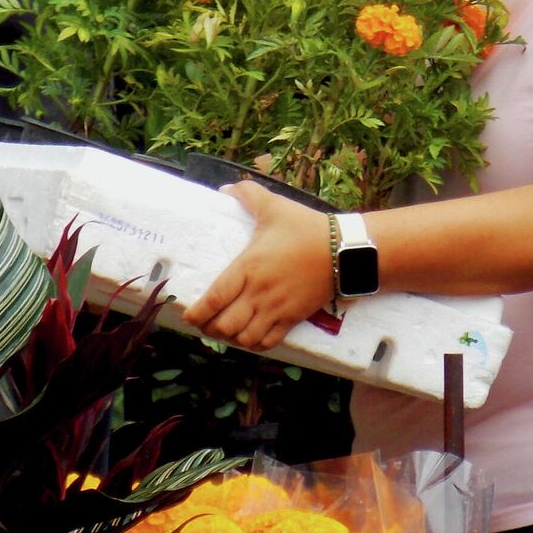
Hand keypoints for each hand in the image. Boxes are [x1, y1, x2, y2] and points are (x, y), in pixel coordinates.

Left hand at [181, 182, 334, 351]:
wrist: (344, 250)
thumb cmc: (306, 228)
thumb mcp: (275, 206)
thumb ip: (248, 195)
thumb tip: (226, 188)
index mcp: (249, 267)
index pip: (215, 299)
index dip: (197, 313)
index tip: (188, 315)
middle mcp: (259, 293)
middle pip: (225, 325)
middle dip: (210, 327)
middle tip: (205, 321)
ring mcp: (277, 309)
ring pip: (245, 338)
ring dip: (231, 337)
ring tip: (226, 329)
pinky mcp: (293, 318)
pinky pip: (268, 342)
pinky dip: (254, 343)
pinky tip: (250, 335)